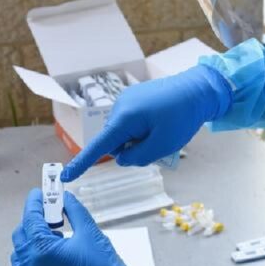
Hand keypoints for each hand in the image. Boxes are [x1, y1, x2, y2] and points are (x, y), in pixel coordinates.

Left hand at [11, 189, 143, 265]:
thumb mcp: (89, 232)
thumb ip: (74, 210)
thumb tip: (65, 198)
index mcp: (42, 248)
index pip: (30, 217)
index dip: (34, 202)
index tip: (38, 194)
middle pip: (21, 234)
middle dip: (33, 221)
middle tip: (50, 216)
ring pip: (19, 254)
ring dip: (30, 242)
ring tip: (53, 240)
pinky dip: (28, 261)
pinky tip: (47, 258)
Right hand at [61, 64, 232, 181]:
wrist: (198, 88)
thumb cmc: (182, 116)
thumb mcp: (162, 145)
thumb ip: (138, 157)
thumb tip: (122, 158)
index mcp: (124, 119)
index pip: (99, 146)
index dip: (82, 163)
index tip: (66, 177)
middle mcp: (119, 107)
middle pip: (115, 142)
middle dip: (132, 148)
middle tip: (158, 142)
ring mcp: (126, 100)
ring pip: (124, 133)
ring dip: (138, 138)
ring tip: (161, 129)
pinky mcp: (134, 98)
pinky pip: (130, 122)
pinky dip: (142, 128)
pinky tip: (160, 120)